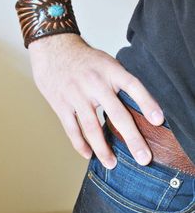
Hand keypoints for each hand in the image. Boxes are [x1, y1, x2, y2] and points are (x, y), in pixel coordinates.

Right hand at [28, 33, 163, 168]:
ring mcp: (76, 94)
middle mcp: (94, 82)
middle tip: (144, 159)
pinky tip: (88, 154)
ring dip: (103, 149)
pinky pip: (72, 129)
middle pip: (117, 114)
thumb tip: (137, 107)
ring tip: (112, 164)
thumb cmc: (84, 59)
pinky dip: (80, 144)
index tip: (158, 121)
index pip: (133, 86)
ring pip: (92, 127)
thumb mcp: (106, 62)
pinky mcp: (61, 104)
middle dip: (132, 138)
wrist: (53, 48)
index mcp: (110, 70)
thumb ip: (119, 81)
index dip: (147, 103)